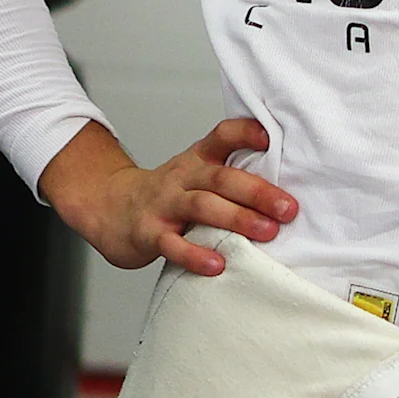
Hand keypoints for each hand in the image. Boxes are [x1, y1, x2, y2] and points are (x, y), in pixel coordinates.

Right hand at [39, 118, 296, 275]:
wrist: (108, 207)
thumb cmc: (167, 195)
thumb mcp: (195, 174)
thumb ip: (232, 176)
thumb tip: (290, 190)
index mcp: (198, 160)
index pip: (222, 136)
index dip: (245, 133)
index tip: (270, 137)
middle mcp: (182, 177)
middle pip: (220, 178)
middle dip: (257, 192)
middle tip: (289, 209)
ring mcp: (164, 205)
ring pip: (201, 206)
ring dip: (236, 219)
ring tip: (267, 233)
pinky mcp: (148, 233)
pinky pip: (172, 244)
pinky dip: (195, 255)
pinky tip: (217, 264)